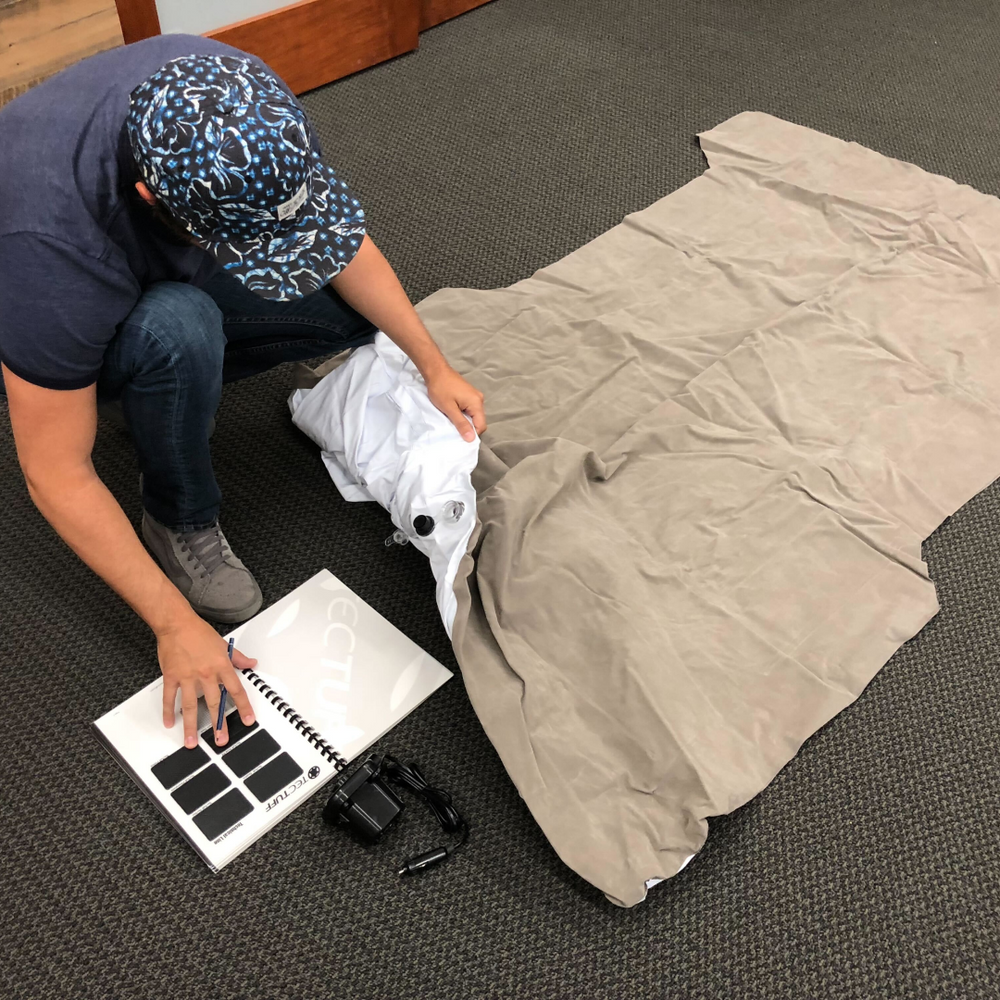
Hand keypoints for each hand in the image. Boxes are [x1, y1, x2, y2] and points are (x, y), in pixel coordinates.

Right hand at [157, 616, 257, 749]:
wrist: (177, 624)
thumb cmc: (199, 632)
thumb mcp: (223, 645)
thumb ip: (238, 658)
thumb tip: (251, 664)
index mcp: (221, 666)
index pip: (236, 690)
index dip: (243, 707)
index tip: (248, 720)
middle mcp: (206, 674)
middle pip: (214, 703)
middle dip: (218, 724)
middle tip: (221, 740)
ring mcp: (188, 677)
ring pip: (191, 706)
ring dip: (191, 726)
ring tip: (192, 742)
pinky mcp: (172, 677)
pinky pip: (170, 698)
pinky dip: (169, 711)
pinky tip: (169, 723)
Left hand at [425, 366, 485, 441]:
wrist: (436, 370)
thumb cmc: (440, 388)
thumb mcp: (449, 409)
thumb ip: (461, 424)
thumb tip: (471, 439)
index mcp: (476, 403)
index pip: (481, 426)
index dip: (472, 434)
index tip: (459, 437)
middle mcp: (479, 399)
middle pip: (478, 421)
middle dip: (468, 427)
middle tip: (453, 428)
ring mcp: (475, 396)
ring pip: (473, 415)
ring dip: (464, 420)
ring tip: (452, 419)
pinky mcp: (469, 394)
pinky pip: (469, 409)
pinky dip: (463, 413)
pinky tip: (453, 412)